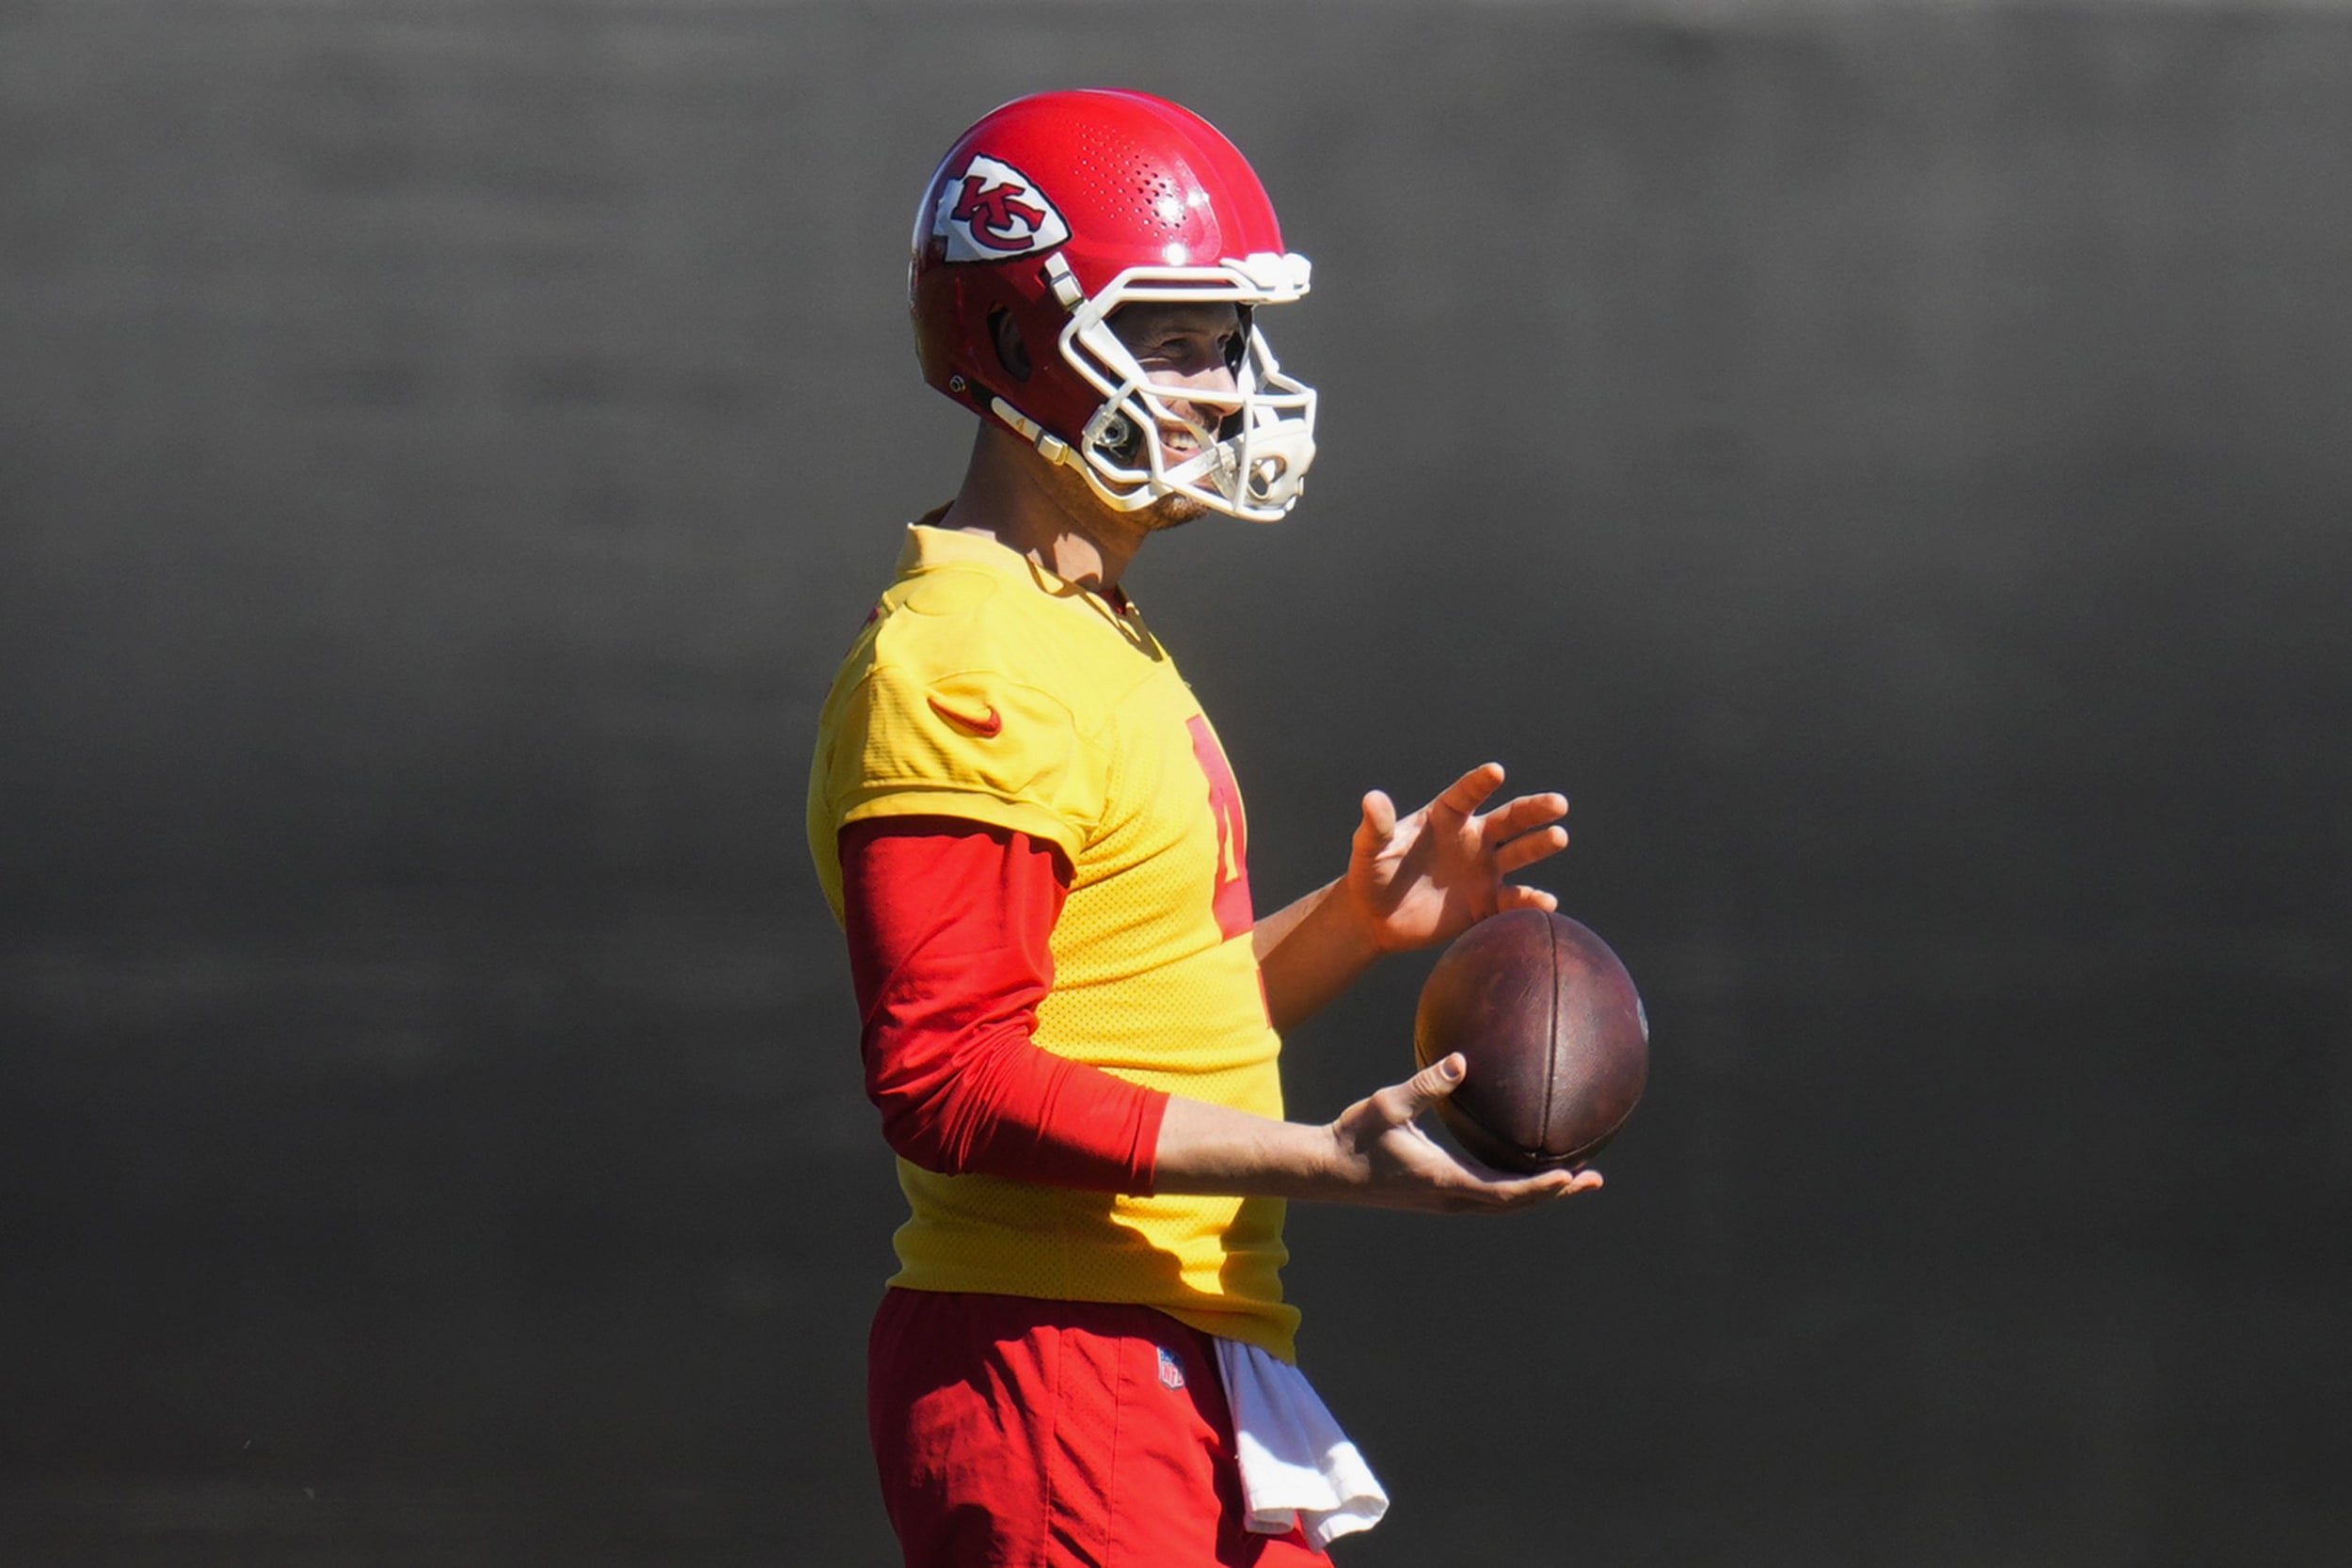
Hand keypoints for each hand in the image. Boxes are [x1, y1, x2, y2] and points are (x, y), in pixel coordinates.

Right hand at [1322, 1053, 1602, 1211]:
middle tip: (1592, 1179)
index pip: (1505, 1192)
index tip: (1571, 1178)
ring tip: (1571, 1179)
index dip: (1541, 1188)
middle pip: (1514, 1204)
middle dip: (1555, 1194)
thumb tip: (1461, 1060)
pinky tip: (1522, 1170)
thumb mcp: (1389, 1104)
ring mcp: (1444, 1201)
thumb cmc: (1355, 1135)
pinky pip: (1487, 1196)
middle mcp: (1450, 1198)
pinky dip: (1515, 1188)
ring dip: (1538, 1194)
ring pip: (1503, 1204)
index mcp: (1444, 1181)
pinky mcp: (1437, 1195)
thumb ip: (1427, 1084)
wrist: (1326, 1170)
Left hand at [1347, 761, 1567, 954]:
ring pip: (1519, 854)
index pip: (1467, 795)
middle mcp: (1472, 839)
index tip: (1495, 772)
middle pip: (1508, 820)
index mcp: (1446, 818)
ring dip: (1539, 845)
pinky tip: (1546, 903)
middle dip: (1533, 810)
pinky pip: (1512, 902)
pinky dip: (1529, 903)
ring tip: (1559, 837)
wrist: (1376, 918)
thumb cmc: (1371, 875)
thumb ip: (1376, 827)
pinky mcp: (1485, 904)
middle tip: (1558, 804)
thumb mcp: (1369, 851)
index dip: (1479, 783)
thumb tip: (1372, 799)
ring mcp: (1482, 871)